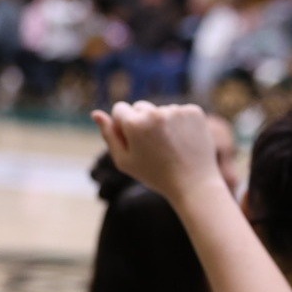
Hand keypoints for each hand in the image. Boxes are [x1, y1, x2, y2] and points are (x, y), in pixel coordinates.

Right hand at [93, 101, 220, 202]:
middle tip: (154, 147)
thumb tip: (96, 114)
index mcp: (134, 123)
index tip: (135, 142)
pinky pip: (181, 112)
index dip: (124, 126)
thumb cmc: (156, 175)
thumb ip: (109, 136)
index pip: (120, 109)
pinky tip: (185, 142)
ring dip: (163, 123)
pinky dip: (182, 123)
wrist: (194, 184)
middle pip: (140, 107)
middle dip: (143, 122)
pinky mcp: (195, 112)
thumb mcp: (125, 161)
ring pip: (161, 110)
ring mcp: (177, 111)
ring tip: (171, 147)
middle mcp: (155, 112)